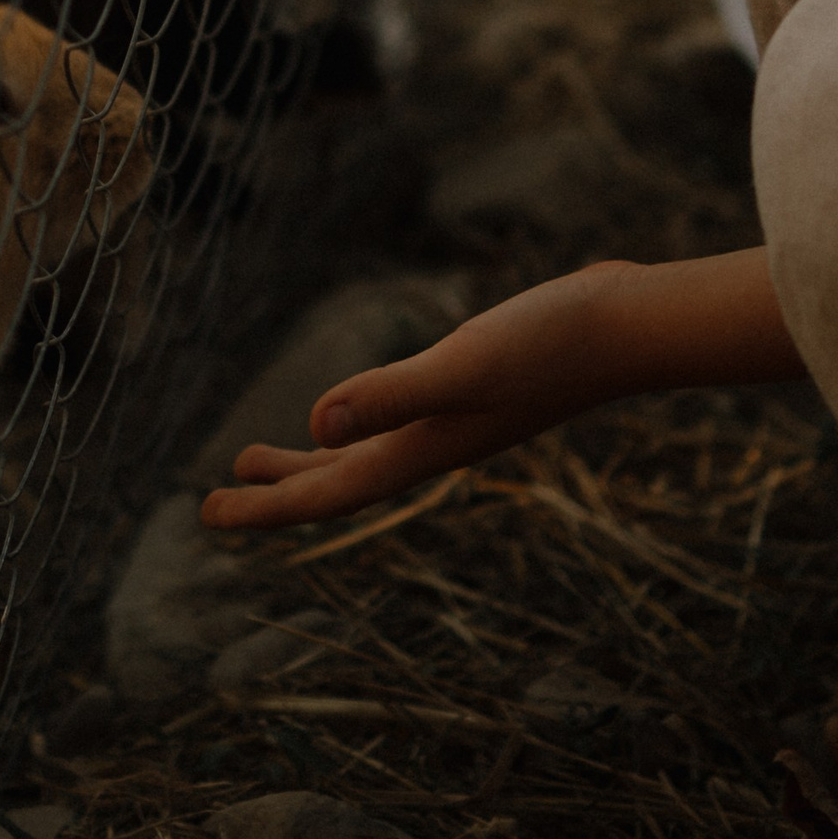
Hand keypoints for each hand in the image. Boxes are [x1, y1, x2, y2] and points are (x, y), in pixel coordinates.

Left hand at [200, 246, 801, 534]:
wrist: (632, 324)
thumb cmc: (553, 343)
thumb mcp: (463, 363)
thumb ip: (392, 391)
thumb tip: (316, 420)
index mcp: (423, 448)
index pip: (328, 490)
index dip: (265, 505)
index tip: (205, 514)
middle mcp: (434, 443)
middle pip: (338, 480)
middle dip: (276, 493)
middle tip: (213, 501)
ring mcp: (457, 417)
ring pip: (365, 451)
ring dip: (311, 461)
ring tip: (261, 454)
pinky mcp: (475, 384)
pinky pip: (398, 417)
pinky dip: (362, 421)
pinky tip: (359, 402)